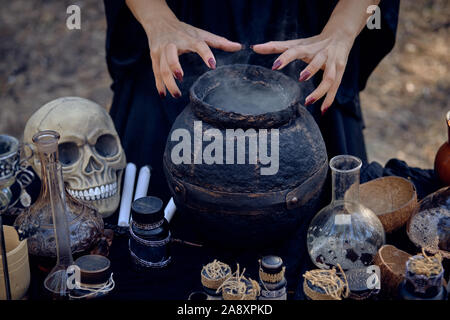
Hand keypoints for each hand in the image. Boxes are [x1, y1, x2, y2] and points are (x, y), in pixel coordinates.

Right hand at [126, 0, 241, 98]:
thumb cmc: (184, 30)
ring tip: (177, 95)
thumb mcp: (201, 33)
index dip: (205, 53)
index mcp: (188, 38)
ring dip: (168, 82)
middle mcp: (172, 44)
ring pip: (161, 68)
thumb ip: (219, 42)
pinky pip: (155, 73)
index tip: (213, 65)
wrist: (159, 22)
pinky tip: (164, 95)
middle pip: (170, 56)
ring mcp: (161, 51)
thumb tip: (239, 47)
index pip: (198, 45)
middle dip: (174, 67)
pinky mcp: (154, 57)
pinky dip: (159, 85)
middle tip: (181, 78)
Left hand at [252, 0, 379, 113]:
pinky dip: (329, 99)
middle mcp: (322, 54)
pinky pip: (335, 87)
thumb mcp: (295, 43)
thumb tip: (254, 47)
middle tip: (301, 78)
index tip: (275, 66)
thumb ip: (275, 46)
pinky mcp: (340, 72)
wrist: (341, 35)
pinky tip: (323, 110)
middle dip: (311, 68)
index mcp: (308, 47)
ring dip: (320, 89)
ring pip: (329, 77)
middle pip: (318, 61)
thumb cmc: (313, 42)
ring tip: (308, 101)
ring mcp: (333, 63)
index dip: (285, 57)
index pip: (295, 50)